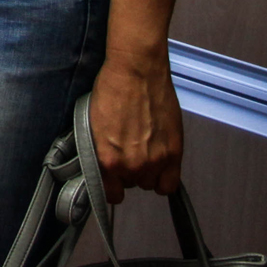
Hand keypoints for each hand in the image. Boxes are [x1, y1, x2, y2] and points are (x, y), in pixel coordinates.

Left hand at [88, 50, 182, 201]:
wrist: (136, 71)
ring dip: (147, 173)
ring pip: (151, 184)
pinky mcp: (174, 152)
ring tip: (143, 152)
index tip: (112, 180)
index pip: (111, 195)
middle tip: (127, 152)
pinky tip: (159, 164)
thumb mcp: (92, 126)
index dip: (111, 186)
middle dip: (128, 172)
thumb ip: (99, 153)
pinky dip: (165, 178)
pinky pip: (171, 184)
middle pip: (131, 184)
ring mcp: (156, 160)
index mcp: (107, 160)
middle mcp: (132, 165)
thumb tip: (102, 168)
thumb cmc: (112, 91)